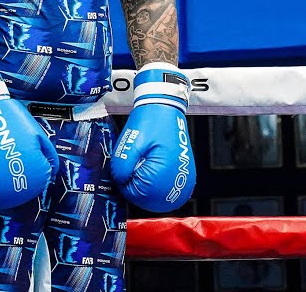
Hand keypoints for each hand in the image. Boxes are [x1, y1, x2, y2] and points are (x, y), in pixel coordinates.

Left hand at [110, 62, 195, 211]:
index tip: (123, 170)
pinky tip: (151, 174)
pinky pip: (170, 189)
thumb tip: (120, 181)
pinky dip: (158, 185)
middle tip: (131, 169)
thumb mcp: (130, 142)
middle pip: (150, 198)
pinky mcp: (184, 172)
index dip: (125, 184)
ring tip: (141, 168)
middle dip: (136, 186)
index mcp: (164, 171)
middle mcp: (178, 177)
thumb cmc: (150, 121)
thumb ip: (122, 166)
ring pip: (160, 196)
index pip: (138, 194)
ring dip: (147, 187)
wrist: (166, 108)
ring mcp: (184, 176)